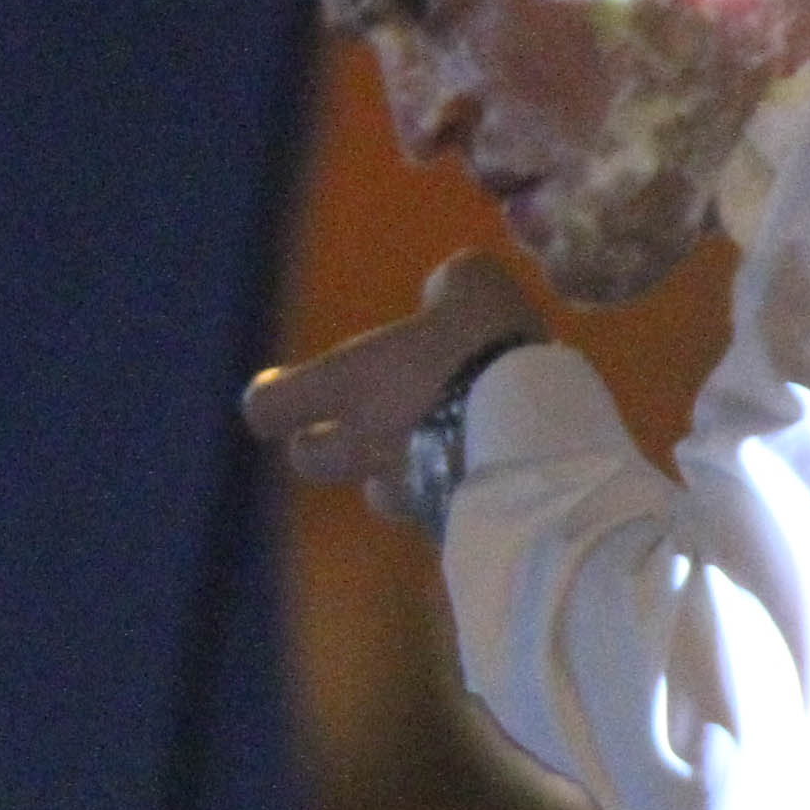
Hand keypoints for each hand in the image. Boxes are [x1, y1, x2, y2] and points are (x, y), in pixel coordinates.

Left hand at [241, 252, 543, 506]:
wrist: (542, 432)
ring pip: (376, 493)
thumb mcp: (473, 287)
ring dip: (389, 475)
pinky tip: (482, 474)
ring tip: (428, 452)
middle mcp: (364, 443)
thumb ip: (449, 288)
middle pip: (308, 460)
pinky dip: (447, 495)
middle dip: (323, 442)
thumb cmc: (488, 347)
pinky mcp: (448, 522)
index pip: (267, 407)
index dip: (270, 398)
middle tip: (355, 421)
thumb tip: (445, 294)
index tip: (282, 388)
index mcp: (351, 383)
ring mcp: (405, 490)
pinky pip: (435, 511)